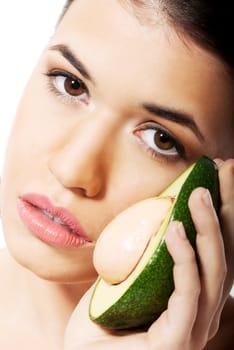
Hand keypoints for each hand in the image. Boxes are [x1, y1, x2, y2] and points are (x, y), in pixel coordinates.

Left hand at [64, 159, 233, 349]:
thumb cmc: (105, 315)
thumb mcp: (127, 271)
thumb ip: (144, 247)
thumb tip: (150, 210)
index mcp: (194, 293)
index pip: (215, 246)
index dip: (222, 209)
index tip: (219, 173)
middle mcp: (202, 309)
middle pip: (224, 252)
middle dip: (227, 207)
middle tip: (225, 169)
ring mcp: (194, 327)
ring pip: (213, 269)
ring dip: (208, 226)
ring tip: (198, 193)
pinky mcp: (177, 340)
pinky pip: (188, 292)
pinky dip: (185, 258)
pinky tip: (175, 229)